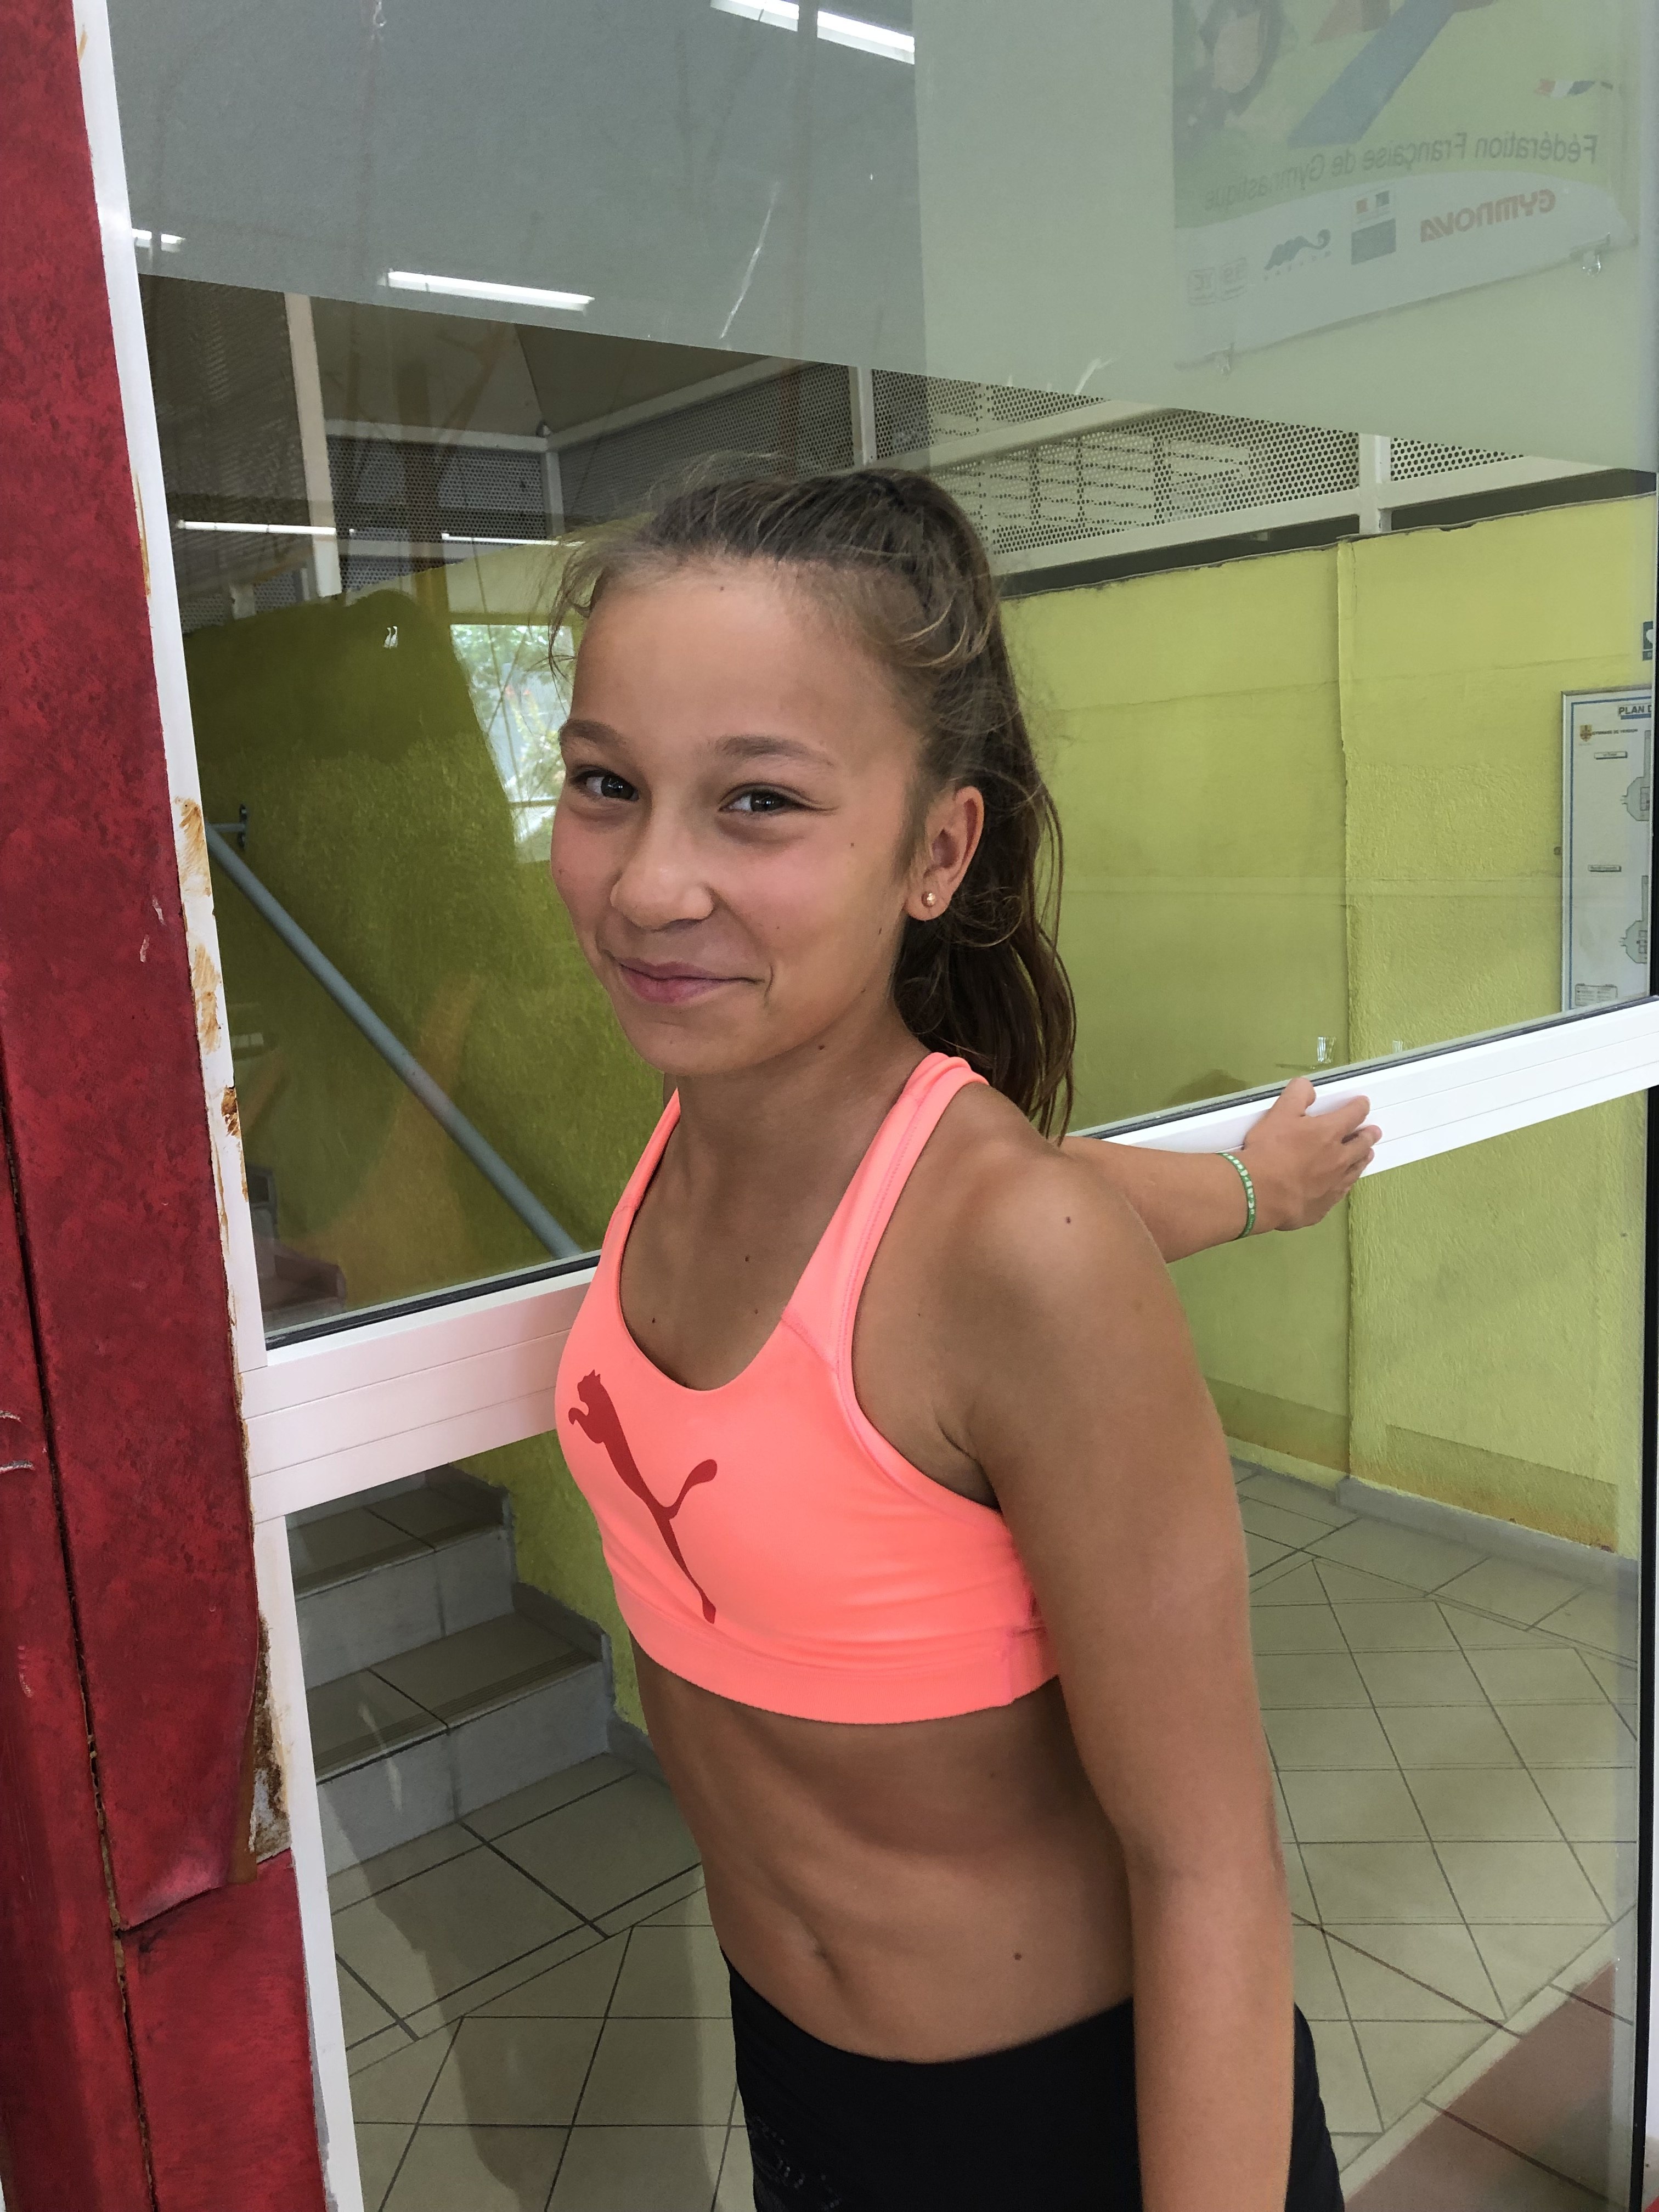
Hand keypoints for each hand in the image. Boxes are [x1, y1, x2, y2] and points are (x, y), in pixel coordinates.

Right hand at [1239, 1077, 1377, 1231]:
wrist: (1259, 1193)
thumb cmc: (1269, 1150)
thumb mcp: (1279, 1113)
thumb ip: (1297, 1095)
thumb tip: (1309, 1087)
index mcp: (1329, 1132)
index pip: (1353, 1115)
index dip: (1359, 1107)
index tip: (1363, 1104)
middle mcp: (1339, 1158)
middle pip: (1361, 1145)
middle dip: (1368, 1135)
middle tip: (1373, 1132)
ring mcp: (1333, 1184)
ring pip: (1356, 1169)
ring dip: (1362, 1159)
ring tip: (1367, 1155)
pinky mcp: (1323, 1205)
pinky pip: (1341, 1192)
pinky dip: (1345, 1184)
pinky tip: (1343, 1183)